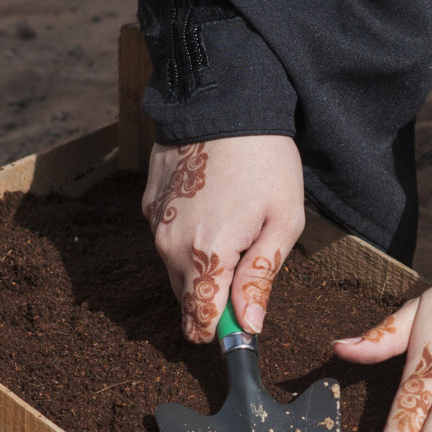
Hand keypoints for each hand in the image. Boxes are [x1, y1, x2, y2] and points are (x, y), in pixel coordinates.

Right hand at [144, 135, 304, 341]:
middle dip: (214, 298)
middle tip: (248, 266)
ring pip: (176, 270)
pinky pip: (167, 239)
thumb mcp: (283, 221)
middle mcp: (169, 245)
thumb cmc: (266, 161)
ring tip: (233, 228)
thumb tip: (249, 326)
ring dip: (202, 266)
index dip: (220, 332)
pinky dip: (187, 236)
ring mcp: (154, 223)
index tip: (241, 328)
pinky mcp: (148, 204)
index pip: (199, 322)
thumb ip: (261, 278)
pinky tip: (211, 208)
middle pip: (187, 300)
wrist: (226, 100)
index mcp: (206, 254)